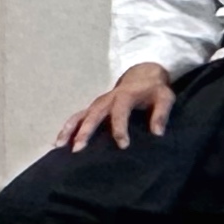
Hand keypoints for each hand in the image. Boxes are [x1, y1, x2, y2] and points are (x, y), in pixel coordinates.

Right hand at [62, 64, 178, 150]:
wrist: (142, 75)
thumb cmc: (154, 89)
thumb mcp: (164, 97)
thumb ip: (161, 114)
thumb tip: (158, 133)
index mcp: (124, 96)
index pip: (120, 113)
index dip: (120, 129)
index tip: (123, 145)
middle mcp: (107, 99)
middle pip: (93, 115)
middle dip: (85, 131)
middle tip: (78, 148)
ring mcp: (97, 103)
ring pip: (80, 116)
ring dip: (69, 130)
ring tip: (59, 146)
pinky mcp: (92, 107)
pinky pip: (77, 117)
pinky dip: (67, 128)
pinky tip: (59, 142)